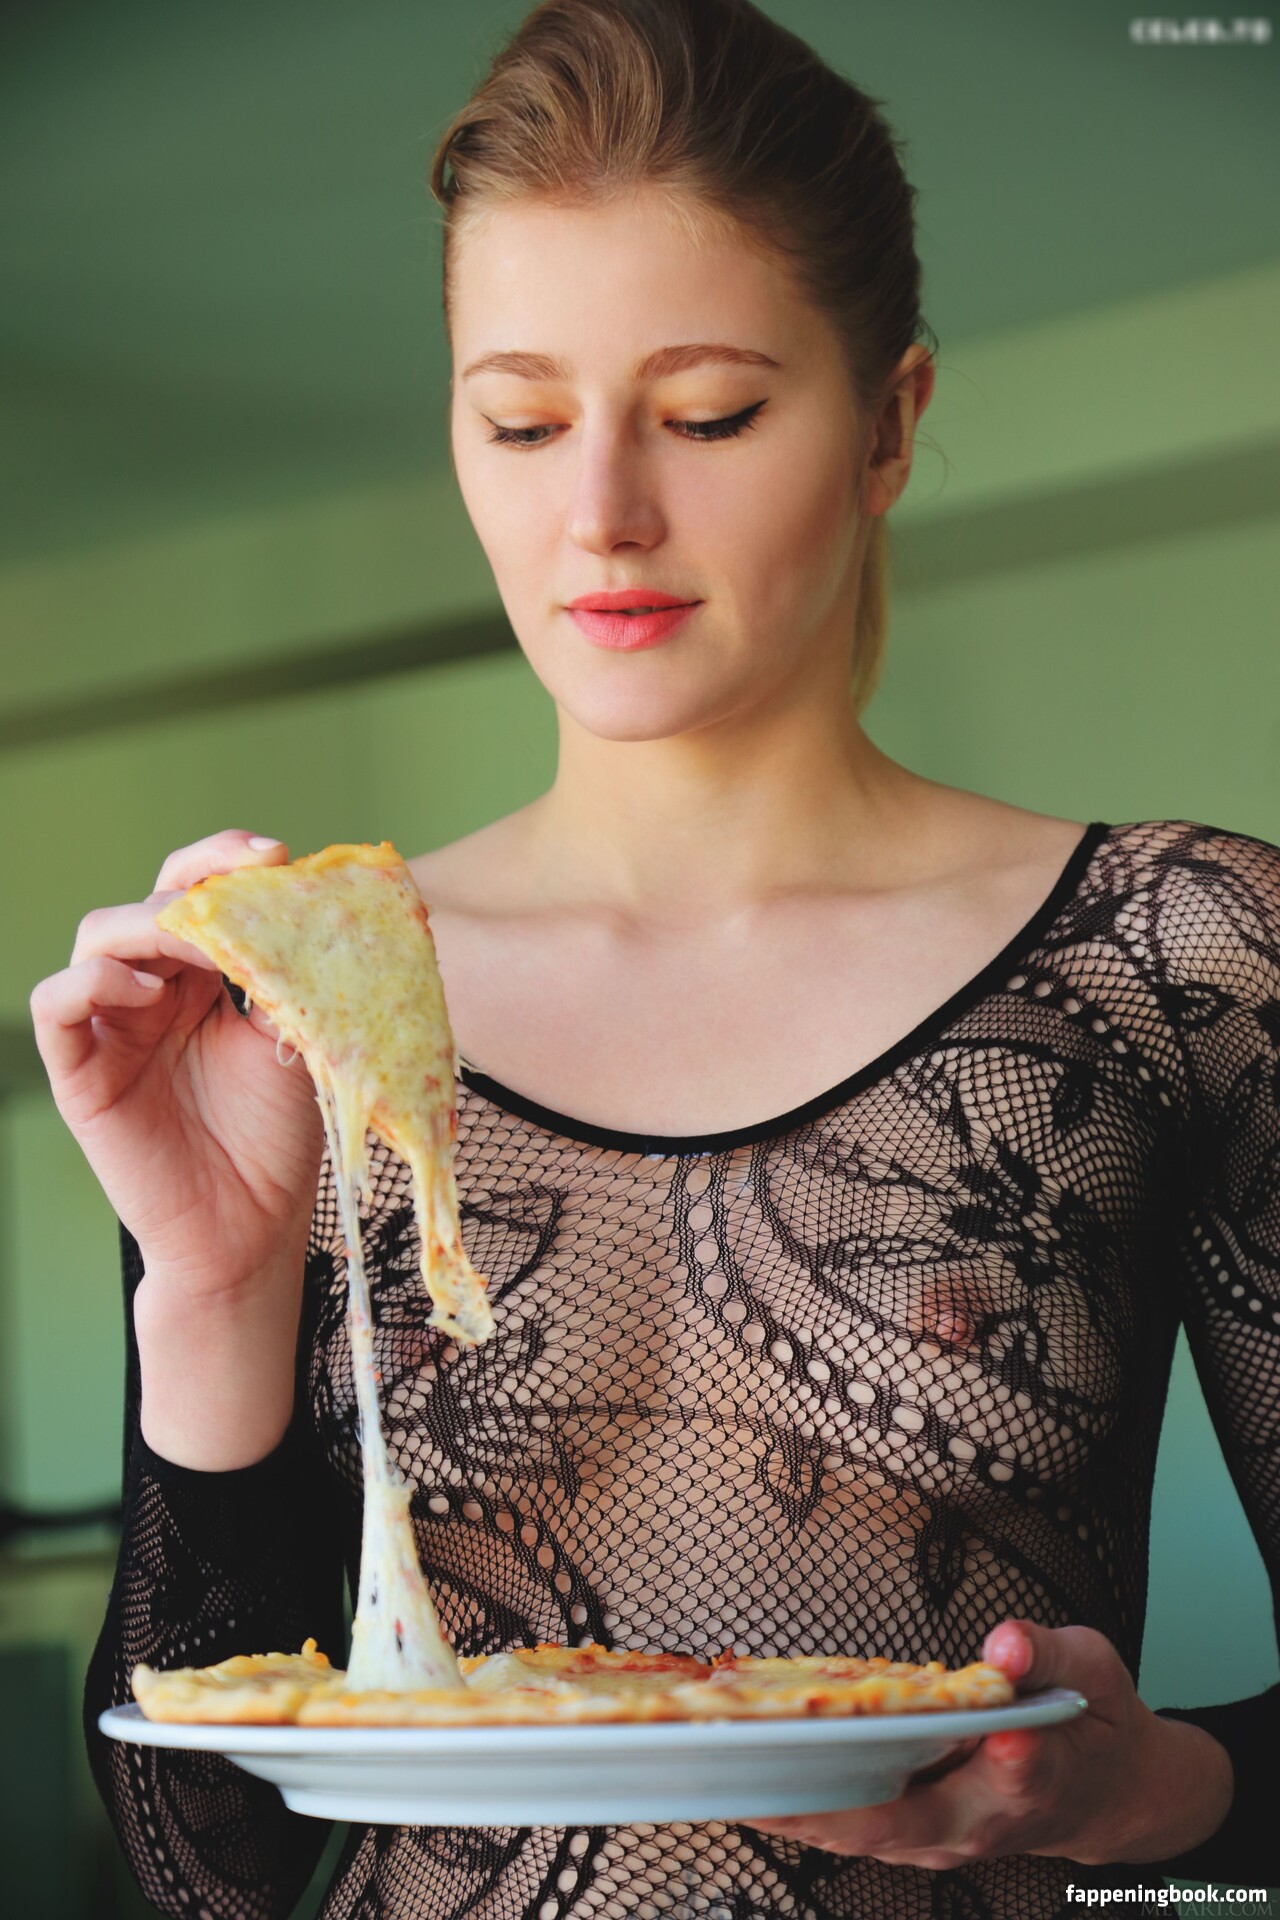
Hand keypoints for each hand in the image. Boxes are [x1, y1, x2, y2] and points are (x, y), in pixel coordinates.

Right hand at [29, 828, 324, 1295]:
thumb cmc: (277, 1140)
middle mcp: (151, 993)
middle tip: (246, 887)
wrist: (251, 1228)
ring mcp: (111, 1028)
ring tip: (203, 948)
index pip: (197, 893)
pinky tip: (146, 994)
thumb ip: (289, 979)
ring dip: (148, 925)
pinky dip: (93, 982)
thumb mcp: (294, 1043)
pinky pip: (56, 1004)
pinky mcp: (79, 1072)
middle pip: (147, 902)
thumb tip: (308, 908)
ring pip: (98, 939)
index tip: (275, 856)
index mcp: (204, 979)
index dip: (224, 861)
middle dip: (196, 885)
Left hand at [744, 1620, 1233, 1869]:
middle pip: (895, 1824)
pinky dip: (796, 1806)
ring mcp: (939, 1840)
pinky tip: (743, 1771)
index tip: (954, 1741)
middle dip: (819, 1805)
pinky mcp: (910, 1835)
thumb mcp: (1091, 1668)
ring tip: (720, 1769)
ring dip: (790, 1810)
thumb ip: (1049, 1652)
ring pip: (857, 1835)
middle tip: (753, 1772)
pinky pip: (846, 1826)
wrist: (1106, 1794)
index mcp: (1036, 1777)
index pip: (1009, 1779)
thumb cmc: (1091, 1720)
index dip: (975, 1764)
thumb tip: (1007, 1643)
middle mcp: (979, 1823)